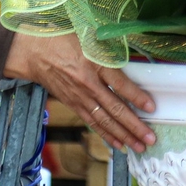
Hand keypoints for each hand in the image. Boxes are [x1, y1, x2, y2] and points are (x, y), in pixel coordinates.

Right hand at [3, 31, 155, 152]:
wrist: (34, 52)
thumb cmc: (63, 39)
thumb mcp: (90, 39)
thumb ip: (110, 52)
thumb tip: (132, 63)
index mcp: (95, 64)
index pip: (120, 84)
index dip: (137, 97)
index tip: (151, 108)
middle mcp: (88, 84)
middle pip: (115, 109)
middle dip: (134, 126)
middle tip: (150, 138)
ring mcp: (80, 97)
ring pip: (105, 121)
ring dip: (123, 135)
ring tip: (139, 146)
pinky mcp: (73, 104)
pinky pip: (92, 122)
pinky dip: (106, 134)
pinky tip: (118, 144)